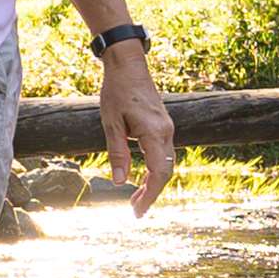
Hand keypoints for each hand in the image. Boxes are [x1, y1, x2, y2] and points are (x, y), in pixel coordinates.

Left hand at [95, 49, 178, 209]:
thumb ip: (117, 153)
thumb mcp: (111, 123)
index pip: (159, 173)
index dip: (150, 195)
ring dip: (153, 183)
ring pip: (165, 164)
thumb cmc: (117, 91)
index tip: (139, 211)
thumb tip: (120, 182)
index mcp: (155, 133)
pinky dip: (154, 170)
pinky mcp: (162, 126)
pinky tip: (143, 179)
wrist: (128, 66)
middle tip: (135, 211)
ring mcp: (166, 129)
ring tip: (136, 199)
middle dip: (151, 194)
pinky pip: (163, 154)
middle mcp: (166, 132)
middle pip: (165, 172)